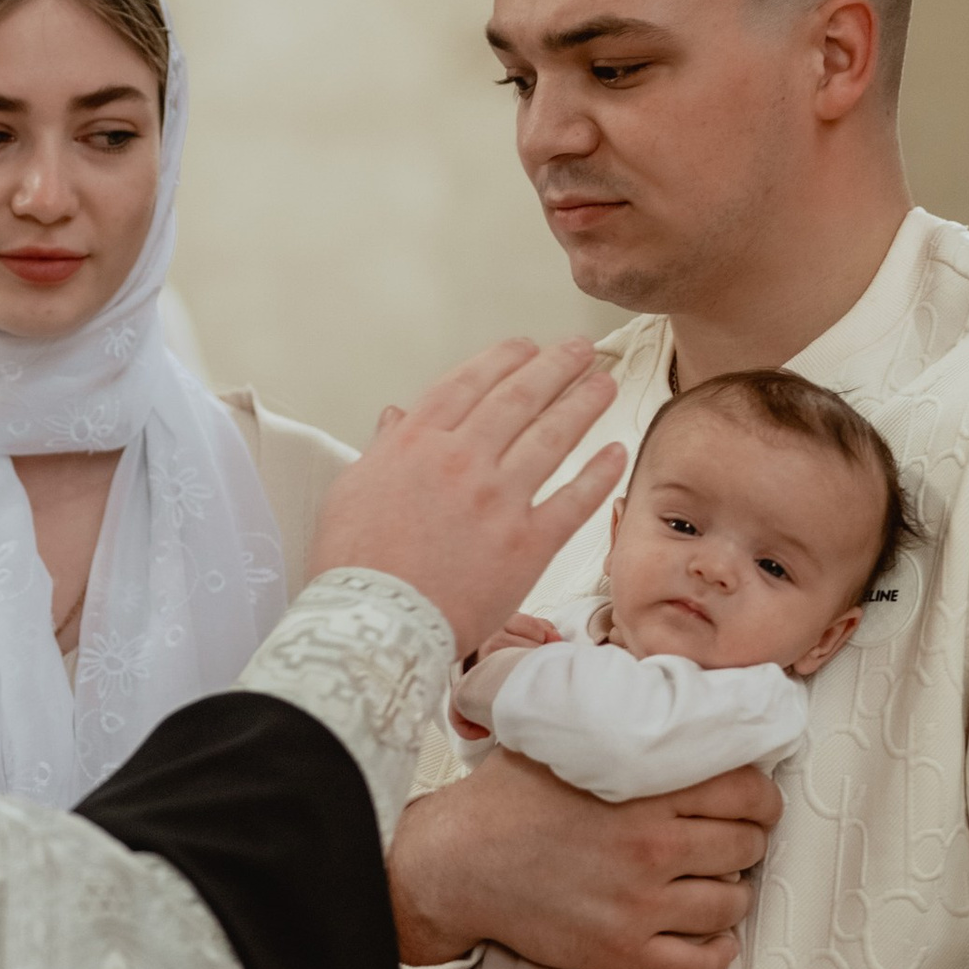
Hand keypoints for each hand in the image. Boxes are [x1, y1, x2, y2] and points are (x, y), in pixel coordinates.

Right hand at [306, 342, 623, 656]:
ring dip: (583, 405)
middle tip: (579, 352)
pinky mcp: (528, 544)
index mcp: (417, 443)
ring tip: (603, 385)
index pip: (469, 383)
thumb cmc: (357, 566)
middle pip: (519, 398)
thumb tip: (395, 419)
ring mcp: (499, 500)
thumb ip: (383, 448)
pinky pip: (575, 500)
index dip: (504, 358)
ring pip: (553, 437)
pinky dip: (599, 473)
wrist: (378, 622)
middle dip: (555, 367)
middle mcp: (463, 460)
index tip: (525, 347)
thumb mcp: (352, 490)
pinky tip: (615, 452)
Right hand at [390, 751, 780, 968]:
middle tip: (729, 840)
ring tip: (714, 884)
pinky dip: (715, 953)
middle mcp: (652, 846)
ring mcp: (640, 904)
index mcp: (645, 789)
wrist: (457, 864)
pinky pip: (700, 965)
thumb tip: (670, 696)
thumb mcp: (566, 740)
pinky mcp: (623, 950)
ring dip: (731, 895)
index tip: (754, 803)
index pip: (747, 791)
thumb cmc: (507, 799)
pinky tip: (708, 937)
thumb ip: (623, 721)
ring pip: (731, 905)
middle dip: (746, 841)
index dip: (761, 797)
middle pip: (746, 847)